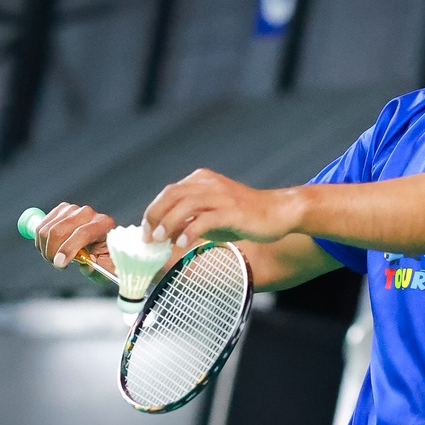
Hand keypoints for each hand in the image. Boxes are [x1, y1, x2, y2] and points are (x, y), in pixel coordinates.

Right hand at [35, 201, 115, 273]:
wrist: (100, 242)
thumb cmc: (104, 257)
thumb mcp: (105, 268)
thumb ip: (96, 269)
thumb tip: (86, 266)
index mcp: (103, 225)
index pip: (82, 233)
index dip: (68, 249)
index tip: (59, 263)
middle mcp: (88, 213)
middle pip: (60, 230)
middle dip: (53, 252)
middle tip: (57, 265)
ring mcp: (73, 209)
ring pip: (47, 230)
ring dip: (46, 249)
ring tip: (55, 258)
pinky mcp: (61, 210)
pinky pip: (41, 226)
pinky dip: (41, 241)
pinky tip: (51, 248)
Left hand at [142, 169, 303, 252]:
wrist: (278, 212)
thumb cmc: (244, 216)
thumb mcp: (213, 213)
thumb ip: (192, 218)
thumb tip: (167, 233)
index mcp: (202, 180)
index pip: (169, 192)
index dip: (154, 210)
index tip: (147, 230)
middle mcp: (209, 184)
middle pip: (172, 195)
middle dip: (155, 216)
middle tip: (149, 237)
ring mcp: (221, 196)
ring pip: (185, 205)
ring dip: (168, 224)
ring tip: (160, 241)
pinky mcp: (232, 211)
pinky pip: (204, 220)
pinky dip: (189, 232)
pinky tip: (182, 244)